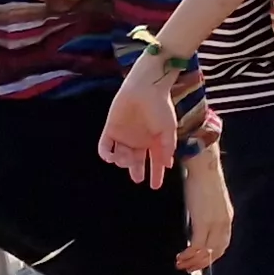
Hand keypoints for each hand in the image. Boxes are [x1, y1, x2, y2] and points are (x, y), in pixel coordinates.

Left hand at [98, 63, 180, 185]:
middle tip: (138, 178)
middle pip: (136, 162)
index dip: (156, 174)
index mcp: (153, 141)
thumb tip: (167, 164)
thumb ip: (167, 147)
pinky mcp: (111, 129)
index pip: (155, 162)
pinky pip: (105, 147)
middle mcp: (139, 140)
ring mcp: (124, 135)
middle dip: (137, 171)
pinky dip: (106, 155)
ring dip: (123, 162)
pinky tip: (112, 157)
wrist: (144, 88)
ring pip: (121, 157)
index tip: (155, 186)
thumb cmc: (160, 107)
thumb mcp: (168, 129)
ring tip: (128, 159)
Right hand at [175, 154, 231, 272]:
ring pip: (207, 252)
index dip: (212, 256)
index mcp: (227, 217)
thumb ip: (207, 215)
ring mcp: (215, 224)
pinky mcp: (203, 222)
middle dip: (202, 263)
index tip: (199, 262)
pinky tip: (180, 256)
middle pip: (217, 251)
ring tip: (181, 264)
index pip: (223, 244)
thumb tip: (198, 225)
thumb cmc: (203, 180)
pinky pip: (197, 246)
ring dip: (193, 261)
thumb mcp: (208, 201)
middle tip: (188, 268)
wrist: (204, 167)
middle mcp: (224, 223)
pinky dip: (189, 255)